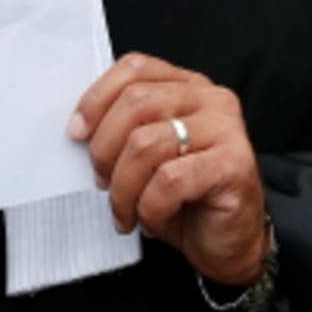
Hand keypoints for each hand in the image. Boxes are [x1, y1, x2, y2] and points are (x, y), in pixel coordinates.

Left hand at [70, 52, 268, 287]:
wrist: (231, 243)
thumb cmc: (186, 200)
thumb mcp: (149, 156)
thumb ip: (126, 130)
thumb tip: (80, 128)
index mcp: (188, 87)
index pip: (136, 68)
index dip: (97, 98)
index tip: (77, 133)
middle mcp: (210, 99)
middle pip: (136, 102)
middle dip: (105, 149)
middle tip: (103, 182)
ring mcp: (226, 129)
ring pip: (146, 144)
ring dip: (123, 188)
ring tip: (127, 212)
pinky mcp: (233, 164)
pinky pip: (169, 180)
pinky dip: (149, 207)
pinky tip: (152, 221)